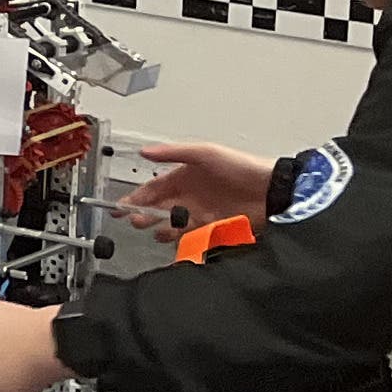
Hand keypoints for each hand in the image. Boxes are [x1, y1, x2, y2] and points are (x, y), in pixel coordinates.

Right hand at [117, 141, 274, 229]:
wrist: (271, 192)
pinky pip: (191, 236)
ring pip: (172, 223)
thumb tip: (144, 151)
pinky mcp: (214, 228)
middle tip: (132, 220)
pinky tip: (172, 240)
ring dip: (159, 227)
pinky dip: (179, 239)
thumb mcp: (205, 153)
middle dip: (143, 214)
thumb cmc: (241, 167)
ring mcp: (201, 212)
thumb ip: (173, 153)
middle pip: (160, 208)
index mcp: (185, 176)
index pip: (153, 188)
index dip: (136, 196)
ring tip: (151, 229)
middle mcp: (191, 195)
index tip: (120, 206)